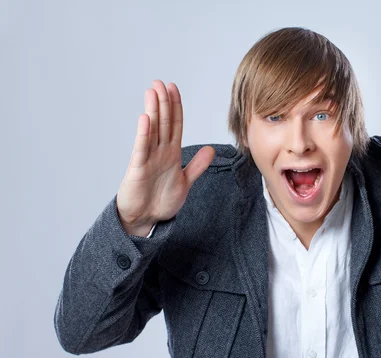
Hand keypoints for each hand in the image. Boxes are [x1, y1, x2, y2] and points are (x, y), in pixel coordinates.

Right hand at [116, 80, 214, 233]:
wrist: (145, 219)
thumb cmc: (161, 201)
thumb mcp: (185, 182)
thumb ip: (197, 166)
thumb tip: (211, 150)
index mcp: (171, 153)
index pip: (175, 125)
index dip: (176, 107)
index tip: (174, 89)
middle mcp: (159, 152)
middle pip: (163, 122)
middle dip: (163, 101)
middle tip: (161, 82)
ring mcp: (148, 158)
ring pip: (152, 130)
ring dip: (153, 110)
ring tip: (152, 91)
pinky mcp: (138, 168)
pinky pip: (141, 148)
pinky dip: (143, 133)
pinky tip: (145, 117)